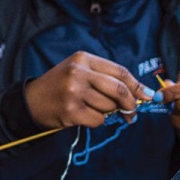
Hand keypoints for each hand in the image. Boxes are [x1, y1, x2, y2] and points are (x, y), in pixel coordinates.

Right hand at [24, 52, 156, 128]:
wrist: (31, 100)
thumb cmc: (60, 86)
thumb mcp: (80, 72)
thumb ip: (106, 78)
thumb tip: (140, 93)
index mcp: (83, 58)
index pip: (120, 71)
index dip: (137, 85)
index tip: (148, 95)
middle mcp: (78, 72)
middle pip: (119, 89)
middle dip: (130, 103)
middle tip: (131, 113)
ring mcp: (74, 92)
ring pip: (109, 107)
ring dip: (106, 113)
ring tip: (90, 108)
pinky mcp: (71, 111)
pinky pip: (98, 120)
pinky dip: (95, 121)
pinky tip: (82, 115)